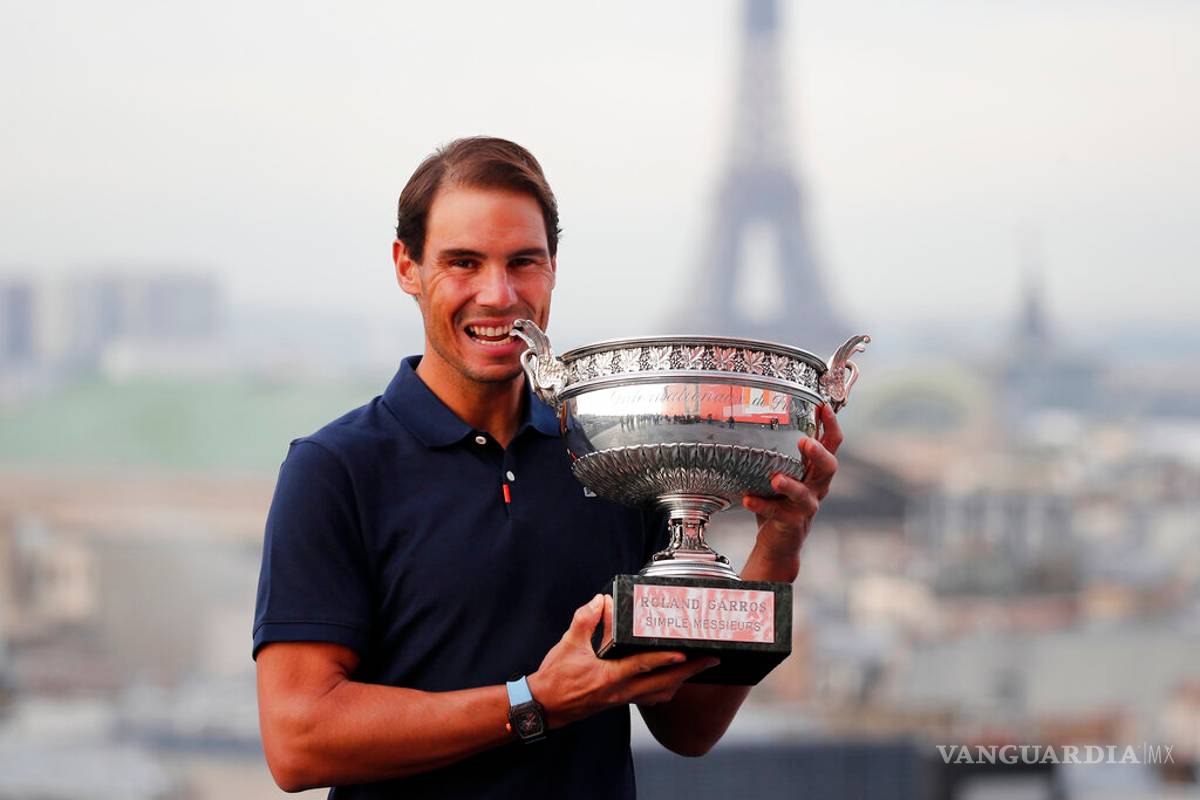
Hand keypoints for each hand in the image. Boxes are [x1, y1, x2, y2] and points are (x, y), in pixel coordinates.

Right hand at [527, 594, 718, 728]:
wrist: (543, 708)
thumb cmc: (556, 678)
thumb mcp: (568, 644)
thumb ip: (585, 620)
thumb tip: (600, 601)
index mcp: (609, 677)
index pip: (644, 667)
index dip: (666, 660)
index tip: (687, 653)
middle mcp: (621, 692)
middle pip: (664, 684)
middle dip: (690, 672)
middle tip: (711, 660)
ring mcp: (622, 700)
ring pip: (660, 694)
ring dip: (681, 682)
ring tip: (697, 668)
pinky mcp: (620, 702)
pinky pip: (650, 698)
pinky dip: (665, 689)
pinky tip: (670, 680)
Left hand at [741, 402, 841, 567]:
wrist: (779, 541)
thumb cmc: (779, 499)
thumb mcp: (782, 472)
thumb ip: (777, 452)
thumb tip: (753, 416)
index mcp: (816, 470)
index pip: (832, 444)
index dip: (831, 425)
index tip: (823, 405)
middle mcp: (817, 487)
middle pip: (829, 467)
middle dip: (819, 453)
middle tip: (804, 442)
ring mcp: (806, 506)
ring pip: (805, 495)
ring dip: (791, 485)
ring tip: (776, 479)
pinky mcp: (792, 522)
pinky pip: (778, 513)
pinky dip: (761, 505)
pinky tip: (748, 499)